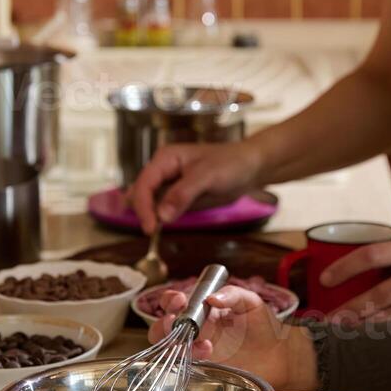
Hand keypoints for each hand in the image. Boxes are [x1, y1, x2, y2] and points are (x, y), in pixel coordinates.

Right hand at [128, 142, 263, 233]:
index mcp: (165, 158)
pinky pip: (161, 208)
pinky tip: (161, 227)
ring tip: (152, 232)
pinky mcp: (178, 196)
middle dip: (142, 212)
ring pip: (148, 202)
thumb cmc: (231, 164)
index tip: (150, 228)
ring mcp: (169, 183)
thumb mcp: (207, 177)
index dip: (143, 207)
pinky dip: (159, 218)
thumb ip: (183, 194)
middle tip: (151, 233)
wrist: (250, 167)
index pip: (144, 184)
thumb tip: (162, 215)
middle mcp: (163, 170)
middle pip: (141, 193)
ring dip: (148, 216)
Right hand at [148, 286, 317, 390]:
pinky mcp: (204, 371)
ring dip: (176, 343)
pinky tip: (209, 353)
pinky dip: (189, 360)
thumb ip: (233, 294)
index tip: (180, 300)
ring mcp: (198, 352)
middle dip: (164, 323)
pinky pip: (184, 367)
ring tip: (203, 341)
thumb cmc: (266, 327)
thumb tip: (211, 298)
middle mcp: (195, 331)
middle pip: (163, 328)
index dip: (171, 300)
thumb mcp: (252, 302)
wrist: (280, 356)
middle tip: (179, 320)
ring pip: (169, 349)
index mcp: (203, 311)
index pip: (176, 303)